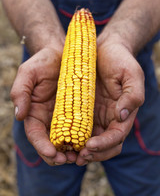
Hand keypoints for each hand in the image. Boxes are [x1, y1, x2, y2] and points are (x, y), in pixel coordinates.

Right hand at [11, 46, 76, 164]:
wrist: (62, 54)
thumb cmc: (43, 62)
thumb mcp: (28, 72)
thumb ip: (21, 92)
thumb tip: (19, 115)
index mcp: (35, 113)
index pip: (36, 134)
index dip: (42, 146)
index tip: (52, 154)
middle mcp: (50, 119)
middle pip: (52, 143)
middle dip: (59, 155)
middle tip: (70, 160)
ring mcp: (66, 117)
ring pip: (69, 140)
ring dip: (74, 151)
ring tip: (83, 155)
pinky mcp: (80, 112)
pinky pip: (83, 128)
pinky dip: (86, 138)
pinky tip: (93, 142)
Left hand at [76, 42, 144, 164]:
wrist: (103, 48)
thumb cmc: (120, 60)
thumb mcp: (131, 74)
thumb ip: (133, 95)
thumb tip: (122, 117)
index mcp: (123, 113)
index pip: (116, 136)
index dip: (105, 144)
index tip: (90, 146)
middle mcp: (109, 118)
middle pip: (104, 145)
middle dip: (92, 154)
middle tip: (77, 156)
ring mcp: (95, 114)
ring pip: (89, 140)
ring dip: (79, 150)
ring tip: (66, 153)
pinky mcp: (81, 108)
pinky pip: (75, 126)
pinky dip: (70, 135)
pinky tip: (60, 137)